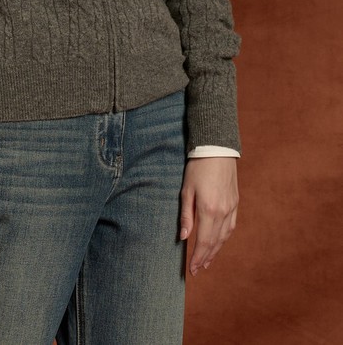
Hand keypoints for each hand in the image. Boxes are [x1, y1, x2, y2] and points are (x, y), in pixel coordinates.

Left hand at [180, 157, 238, 275]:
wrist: (217, 150)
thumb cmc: (198, 168)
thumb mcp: (186, 190)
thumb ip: (186, 215)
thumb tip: (183, 237)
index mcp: (208, 210)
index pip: (203, 241)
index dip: (198, 257)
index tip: (192, 269)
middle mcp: (222, 212)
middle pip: (214, 242)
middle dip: (206, 258)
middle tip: (198, 270)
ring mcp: (231, 208)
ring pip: (224, 237)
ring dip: (216, 251)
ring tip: (207, 261)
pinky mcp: (235, 203)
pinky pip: (231, 226)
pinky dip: (224, 238)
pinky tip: (219, 243)